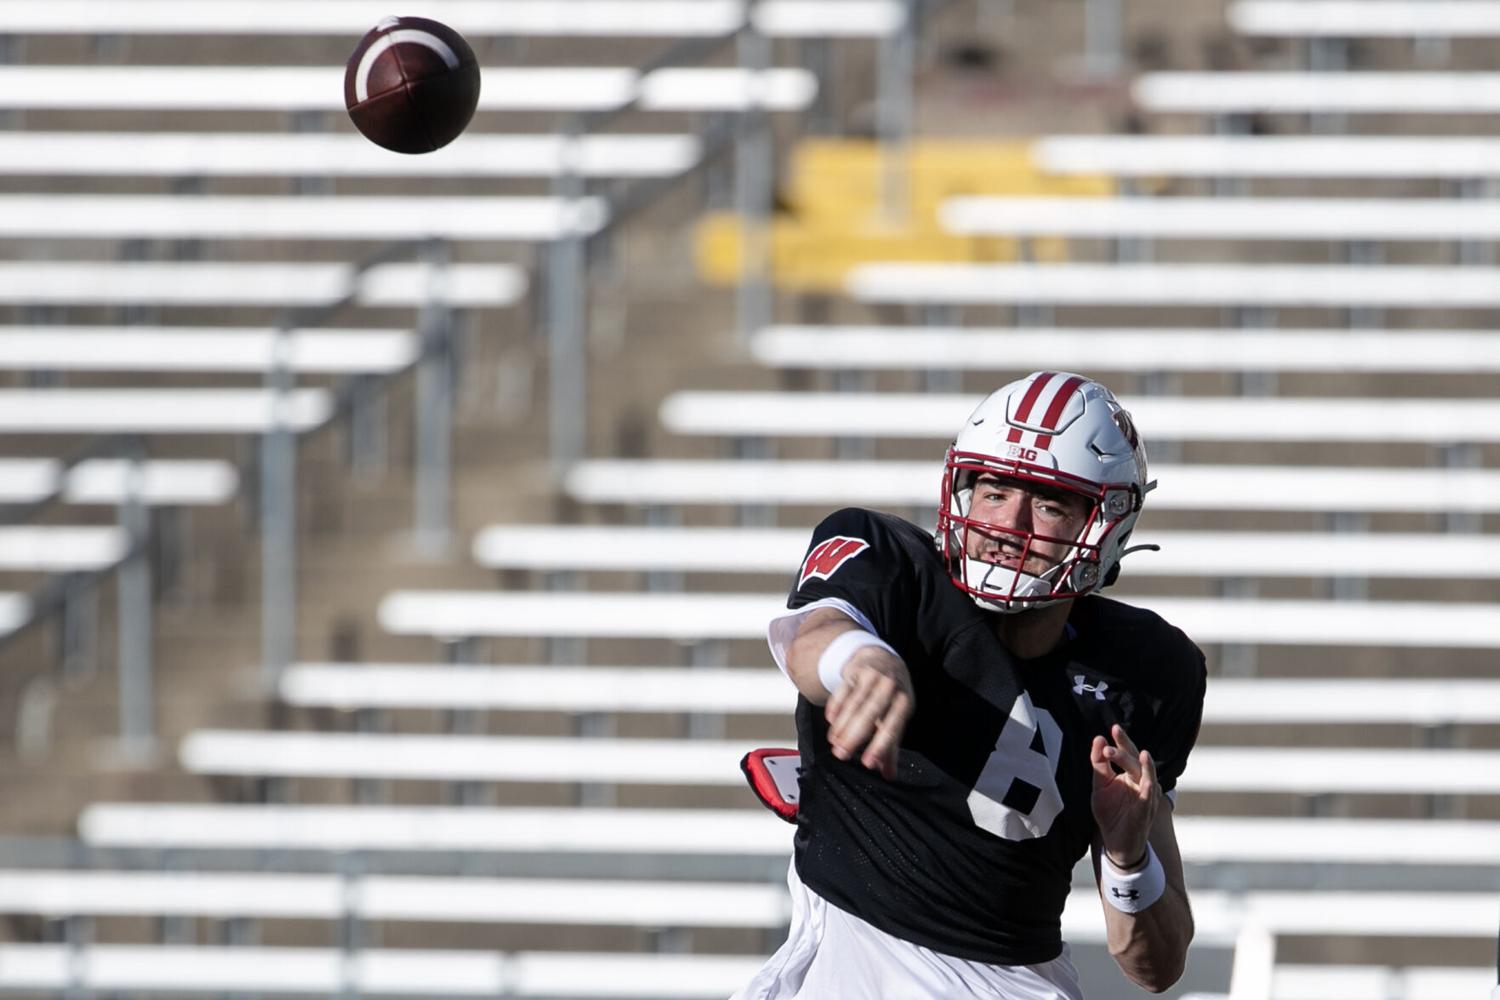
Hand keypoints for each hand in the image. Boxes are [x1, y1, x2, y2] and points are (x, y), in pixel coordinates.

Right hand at [825, 647, 913, 780]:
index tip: (867, 764)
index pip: (892, 727)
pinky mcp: (854, 670)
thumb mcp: (896, 717)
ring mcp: (872, 676)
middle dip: (854, 736)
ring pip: (854, 703)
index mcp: (904, 702)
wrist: (883, 659)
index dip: (880, 746)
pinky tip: (831, 722)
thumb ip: (892, 746)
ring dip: (842, 725)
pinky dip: (835, 707)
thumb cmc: (891, 696)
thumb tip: (889, 776)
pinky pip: (842, 691)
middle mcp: (890, 687)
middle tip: (840, 755)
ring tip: (834, 743)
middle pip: (870, 714)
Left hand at [1090, 724, 1157, 869]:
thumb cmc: (1111, 813)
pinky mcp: (1146, 811)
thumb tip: (1098, 739)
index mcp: (1130, 774)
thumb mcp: (1099, 786)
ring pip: (1147, 776)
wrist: (1116, 844)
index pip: (1127, 753)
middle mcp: (1141, 782)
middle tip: (1113, 739)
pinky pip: (1150, 799)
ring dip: (1141, 766)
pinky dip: (1151, 789)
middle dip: (1126, 750)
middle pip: (1135, 761)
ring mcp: (1146, 796)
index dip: (1122, 741)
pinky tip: (1149, 783)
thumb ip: (1098, 764)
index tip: (1113, 728)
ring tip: (1141, 754)